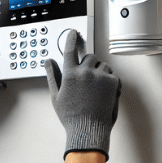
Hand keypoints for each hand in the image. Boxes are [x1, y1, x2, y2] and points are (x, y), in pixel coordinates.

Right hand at [45, 30, 121, 159]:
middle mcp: (85, 72)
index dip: (70, 40)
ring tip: (95, 89)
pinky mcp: (113, 81)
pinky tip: (103, 94)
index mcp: (69, 74)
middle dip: (88, 64)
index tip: (73, 33)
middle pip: (89, 57)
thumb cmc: (71, 116)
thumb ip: (53, 75)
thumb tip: (48, 61)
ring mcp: (100, 76)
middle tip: (87, 80)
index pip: (69, 50)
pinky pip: (112, 74)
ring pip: (102, 65)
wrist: (88, 129)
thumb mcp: (56, 96)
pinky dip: (109, 81)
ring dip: (100, 72)